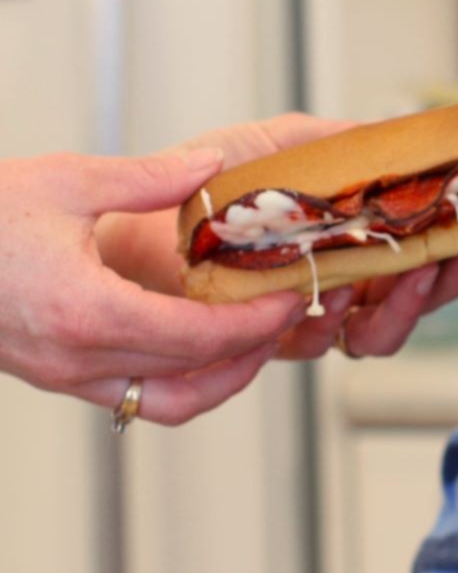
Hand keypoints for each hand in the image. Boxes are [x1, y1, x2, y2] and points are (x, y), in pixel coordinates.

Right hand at [1, 147, 305, 421]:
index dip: (255, 323)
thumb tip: (213, 167)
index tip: (289, 297)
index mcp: (85, 311)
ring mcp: (63, 376)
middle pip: (193, 379)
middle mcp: (76, 358)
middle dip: (252, 351)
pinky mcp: (54, 376)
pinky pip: (132, 398)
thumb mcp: (64, 182)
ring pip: (166, 405)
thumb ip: (149, 179)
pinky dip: (178, 381)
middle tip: (285, 313)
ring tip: (254, 337)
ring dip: (219, 380)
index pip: (197, 337)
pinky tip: (200, 343)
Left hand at [100, 110, 457, 367]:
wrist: (140, 220)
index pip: (424, 255)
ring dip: (400, 307)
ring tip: (407, 274)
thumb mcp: (281, 146)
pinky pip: (313, 345)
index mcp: (353, 242)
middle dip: (447, 284)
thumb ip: (339, 144)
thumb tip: (397, 130)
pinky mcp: (268, 341)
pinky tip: (331, 297)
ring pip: (376, 335)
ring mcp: (306, 318)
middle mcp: (339, 287)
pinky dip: (328, 321)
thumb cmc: (208, 185)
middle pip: (415, 303)